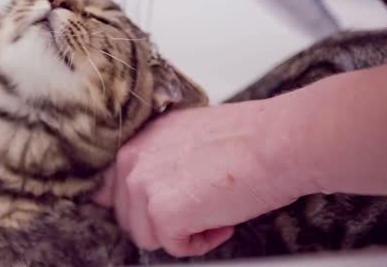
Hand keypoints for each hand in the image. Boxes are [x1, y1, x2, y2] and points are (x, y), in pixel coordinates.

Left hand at [94, 100, 312, 256]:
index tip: (157, 209)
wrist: (274, 143)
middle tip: (201, 206)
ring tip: (215, 209)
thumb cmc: (246, 139)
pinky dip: (202, 243)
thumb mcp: (187, 139)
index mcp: (137, 142)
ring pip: (148, 236)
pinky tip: (222, 218)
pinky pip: (174, 248)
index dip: (137, 205)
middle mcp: (131, 161)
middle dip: (164, 221)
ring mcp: (142, 187)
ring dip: (183, 232)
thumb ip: (160, 161)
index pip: (112, 187)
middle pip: (129, 217)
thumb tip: (155, 189)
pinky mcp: (161, 213)